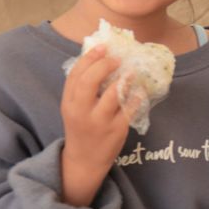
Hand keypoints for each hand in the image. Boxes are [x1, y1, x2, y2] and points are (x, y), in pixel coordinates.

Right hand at [60, 46, 129, 206]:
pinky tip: (139, 91)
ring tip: (131, 72)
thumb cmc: (82, 127)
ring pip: (112, 94)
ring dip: (124, 79)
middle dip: (104, 65)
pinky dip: (137, 96)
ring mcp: (99, 122)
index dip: (90, 57)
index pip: (76, 75)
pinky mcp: (117, 130)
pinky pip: (130, 108)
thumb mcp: (75, 108)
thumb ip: (83, 87)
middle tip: (117, 59)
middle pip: (90, 82)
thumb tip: (101, 57)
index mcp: (69, 103)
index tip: (103, 47)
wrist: (84, 161)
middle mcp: (81, 111)